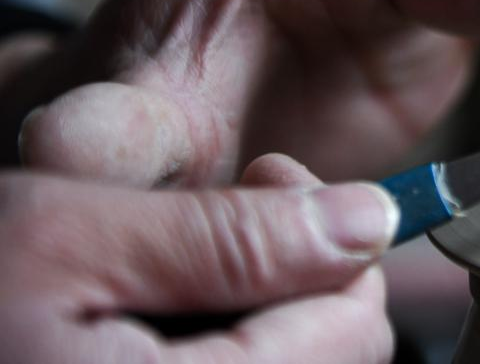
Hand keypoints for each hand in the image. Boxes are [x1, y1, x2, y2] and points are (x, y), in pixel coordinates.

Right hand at [0, 154, 396, 362]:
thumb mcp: (67, 231)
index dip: (335, 242)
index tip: (270, 176)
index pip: (352, 334)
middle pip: (337, 362)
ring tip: (182, 261)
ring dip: (266, 310)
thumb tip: (371, 221)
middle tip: (231, 209)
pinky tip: (166, 313)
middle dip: (304, 277)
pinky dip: (229, 345)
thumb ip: (235, 235)